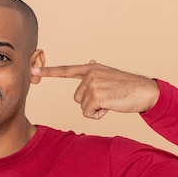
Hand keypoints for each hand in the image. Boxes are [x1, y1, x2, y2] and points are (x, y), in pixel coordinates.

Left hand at [32, 61, 158, 118]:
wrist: (145, 91)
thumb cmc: (127, 86)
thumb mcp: (109, 74)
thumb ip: (97, 70)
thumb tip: (91, 61)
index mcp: (91, 69)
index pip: (66, 70)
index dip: (48, 71)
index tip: (32, 70)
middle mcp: (90, 74)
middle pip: (77, 98)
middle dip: (90, 103)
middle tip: (108, 98)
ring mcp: (93, 84)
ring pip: (82, 106)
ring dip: (95, 109)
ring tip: (111, 101)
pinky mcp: (97, 96)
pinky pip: (88, 113)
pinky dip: (99, 115)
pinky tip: (111, 106)